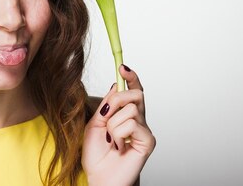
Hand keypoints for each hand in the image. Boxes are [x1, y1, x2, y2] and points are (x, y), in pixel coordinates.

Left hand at [82, 64, 155, 185]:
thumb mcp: (94, 124)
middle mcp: (138, 120)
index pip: (133, 90)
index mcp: (125, 114)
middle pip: (135, 94)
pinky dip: (119, 135)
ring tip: (111, 141)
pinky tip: (119, 147)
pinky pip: (131, 124)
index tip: (122, 67)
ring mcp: (144, 130)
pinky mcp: (148, 140)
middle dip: (117, 99)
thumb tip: (116, 85)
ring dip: (113, 125)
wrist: (99, 178)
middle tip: (107, 114)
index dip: (131, 77)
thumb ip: (106, 105)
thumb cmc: (97, 155)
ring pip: (129, 109)